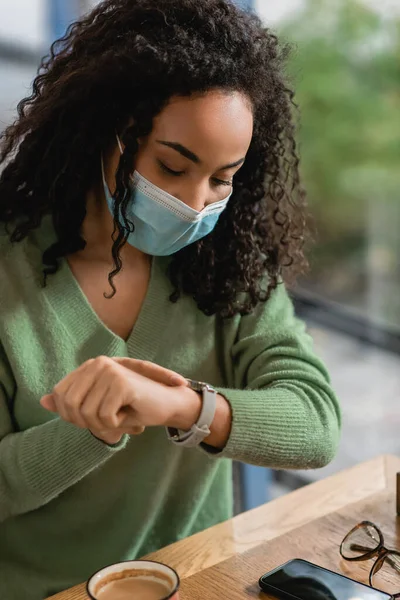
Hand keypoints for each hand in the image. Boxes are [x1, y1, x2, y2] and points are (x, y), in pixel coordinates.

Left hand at [40, 357, 194, 444]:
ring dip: (104, 426)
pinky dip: (117, 425)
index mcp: (90, 366)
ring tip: (122, 417)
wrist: (168, 404)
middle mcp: (97, 363)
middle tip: (109, 423)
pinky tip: (130, 415)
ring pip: (86, 414)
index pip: (60, 396)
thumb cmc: (134, 406)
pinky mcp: (122, 383)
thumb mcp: (99, 405)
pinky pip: (104, 417)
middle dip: (87, 423)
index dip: (72, 415)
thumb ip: (72, 402)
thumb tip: (43, 401)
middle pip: (69, 406)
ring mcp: (110, 371)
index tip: (95, 418)